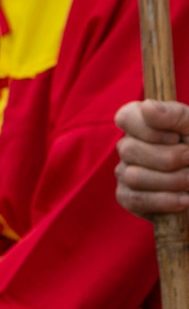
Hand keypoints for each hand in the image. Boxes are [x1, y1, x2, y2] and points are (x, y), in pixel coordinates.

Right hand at [115, 100, 188, 215]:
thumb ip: (176, 116)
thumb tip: (147, 107)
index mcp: (143, 123)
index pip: (125, 117)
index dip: (149, 129)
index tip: (176, 138)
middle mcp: (128, 146)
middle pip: (130, 150)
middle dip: (169, 159)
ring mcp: (125, 171)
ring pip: (133, 176)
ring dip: (172, 182)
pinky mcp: (128, 197)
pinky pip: (135, 199)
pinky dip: (164, 201)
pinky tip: (183, 200)